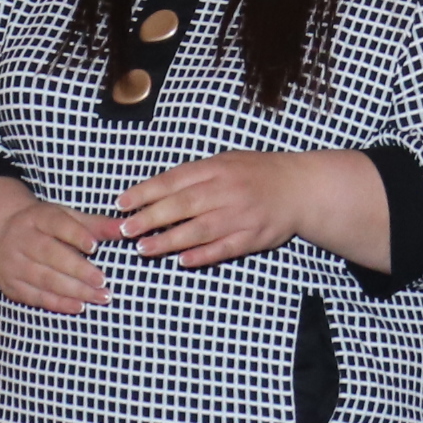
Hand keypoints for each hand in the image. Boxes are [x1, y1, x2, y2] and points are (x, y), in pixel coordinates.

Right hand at [0, 178, 114, 311]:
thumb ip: (95, 224)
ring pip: (44, 279)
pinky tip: (78, 307)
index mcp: (37, 217)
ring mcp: (14, 264)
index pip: (57, 224)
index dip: (75, 235)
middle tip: (103, 281)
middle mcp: (22, 240)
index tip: (94, 246)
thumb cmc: (43, 226)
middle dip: (77, 269)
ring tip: (100, 296)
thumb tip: (126, 228)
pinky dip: (57, 303)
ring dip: (73, 290)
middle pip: (50, 255)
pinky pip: (34, 296)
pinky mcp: (11, 285)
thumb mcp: (65, 217)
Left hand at [115, 148, 385, 271]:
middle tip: (125, 230)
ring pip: (199, 230)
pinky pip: (224, 248)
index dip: (146, 192)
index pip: (174, 180)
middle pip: (183, 205)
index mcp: (217, 168)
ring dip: (169, 241)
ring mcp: (240, 215)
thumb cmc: (256, 173)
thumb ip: (193, 175)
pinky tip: (182, 261)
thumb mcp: (225, 161)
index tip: (122, 203)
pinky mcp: (252, 237)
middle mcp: (227, 190)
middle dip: (151, 218)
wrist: (301, 187)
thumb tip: (153, 191)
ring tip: (143, 249)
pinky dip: (203, 255)